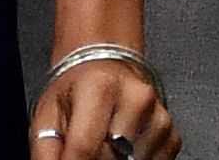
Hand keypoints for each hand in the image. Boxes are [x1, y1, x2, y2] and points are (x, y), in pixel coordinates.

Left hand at [29, 53, 179, 159]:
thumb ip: (47, 150)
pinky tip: (123, 148)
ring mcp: (158, 115)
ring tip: (103, 144)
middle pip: (110, 157)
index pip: (83, 147)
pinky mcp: (171, 132)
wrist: (107, 68)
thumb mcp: (48, 115)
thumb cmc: (77, 91)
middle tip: (84, 149)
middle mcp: (136, 98)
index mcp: (101, 87)